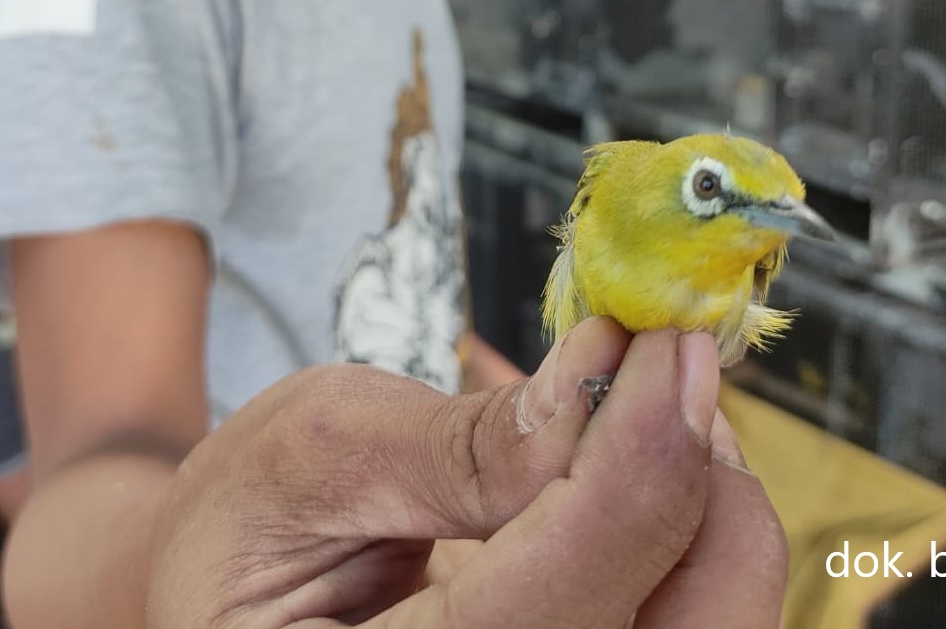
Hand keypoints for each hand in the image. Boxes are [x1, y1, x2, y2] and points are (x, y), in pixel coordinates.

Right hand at [147, 318, 787, 627]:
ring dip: (714, 519)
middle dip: (703, 500)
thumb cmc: (246, 526)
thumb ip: (464, 443)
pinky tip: (652, 473)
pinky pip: (684, 625)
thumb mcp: (314, 451)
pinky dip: (697, 545)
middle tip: (673, 374)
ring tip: (651, 415)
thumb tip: (610, 380)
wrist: (230, 592)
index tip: (667, 345)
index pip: (551, 613)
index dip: (634, 467)